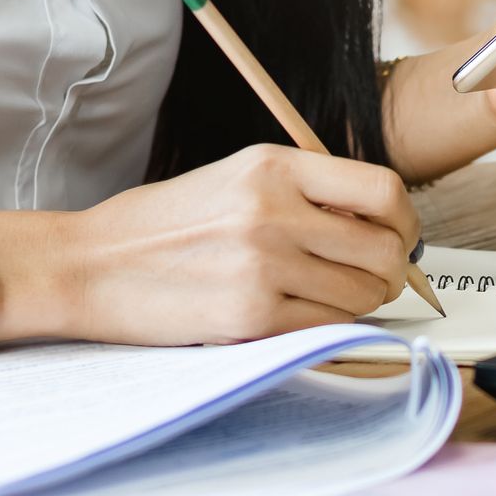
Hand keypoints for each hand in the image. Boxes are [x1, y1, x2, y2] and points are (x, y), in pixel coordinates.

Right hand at [55, 145, 417, 344]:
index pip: (383, 189)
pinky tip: (303, 318)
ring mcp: (263, 266)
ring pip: (362, 295)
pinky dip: (328, 329)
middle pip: (384, 249)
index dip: (406, 221)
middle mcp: (273, 211)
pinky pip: (326, 328)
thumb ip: (302, 191)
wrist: (89, 266)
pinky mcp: (251, 318)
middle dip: (392, 273)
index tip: (401, 237)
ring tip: (328, 299)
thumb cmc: (160, 226)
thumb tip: (378, 224)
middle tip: (376, 281)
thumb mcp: (233, 178)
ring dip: (360, 304)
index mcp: (272, 166)